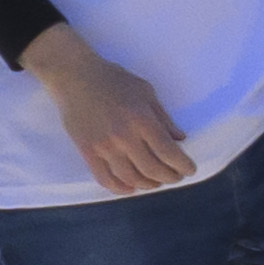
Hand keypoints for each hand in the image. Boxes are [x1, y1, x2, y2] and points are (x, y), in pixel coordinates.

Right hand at [31, 27, 199, 197]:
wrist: (74, 76)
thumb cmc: (113, 80)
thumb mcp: (146, 91)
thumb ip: (163, 117)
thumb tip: (179, 139)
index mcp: (142, 120)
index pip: (169, 153)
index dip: (183, 166)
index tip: (189, 169)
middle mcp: (124, 136)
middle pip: (153, 170)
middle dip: (170, 177)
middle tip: (175, 176)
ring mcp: (104, 146)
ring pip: (131, 178)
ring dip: (148, 184)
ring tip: (155, 181)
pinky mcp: (87, 150)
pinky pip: (105, 178)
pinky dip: (120, 188)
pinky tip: (130, 187)